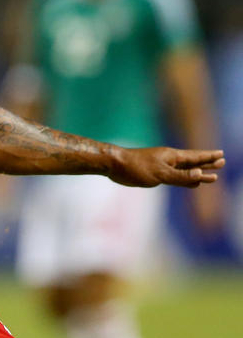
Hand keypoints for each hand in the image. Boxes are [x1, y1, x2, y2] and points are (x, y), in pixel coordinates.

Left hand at [108, 146, 223, 187]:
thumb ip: (180, 176)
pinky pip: (176, 177)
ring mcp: (163, 166)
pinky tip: (190, 182)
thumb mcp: (160, 174)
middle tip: (222, 161)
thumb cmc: (136, 167)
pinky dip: (186, 179)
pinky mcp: (155, 174)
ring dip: (198, 171)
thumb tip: (201, 175)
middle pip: (193, 162)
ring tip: (210, 173)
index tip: (221, 154)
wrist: (114, 165)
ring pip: (185, 170)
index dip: (209, 157)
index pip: (196, 157)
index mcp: (173, 157)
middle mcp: (170, 160)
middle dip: (207, 163)